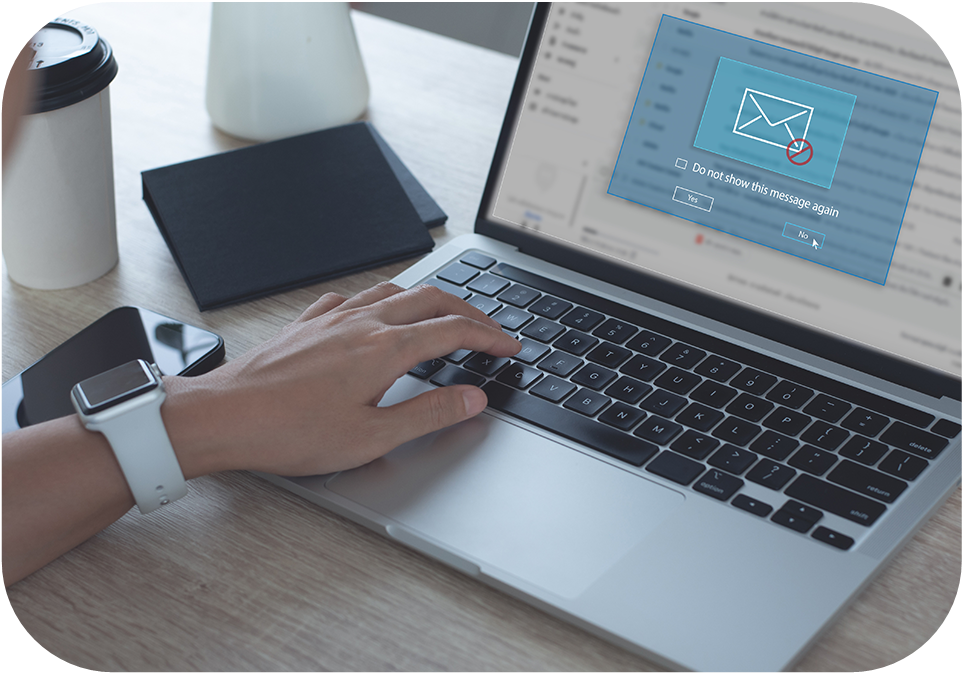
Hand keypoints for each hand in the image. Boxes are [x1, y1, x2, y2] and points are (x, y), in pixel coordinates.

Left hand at [164, 283, 519, 477]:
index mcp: (384, 349)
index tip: (509, 346)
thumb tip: (472, 399)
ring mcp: (332, 318)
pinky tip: (375, 313)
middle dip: (469, 310)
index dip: (490, 336)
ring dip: (429, 299)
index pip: (454, 330)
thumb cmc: (288, 431)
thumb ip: (429, 414)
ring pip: (395, 291)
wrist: (223, 416)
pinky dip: (382, 300)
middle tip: (489, 329)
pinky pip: (355, 297)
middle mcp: (361, 323)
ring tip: (444, 313)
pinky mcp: (307, 323)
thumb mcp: (372, 436)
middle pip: (431, 299)